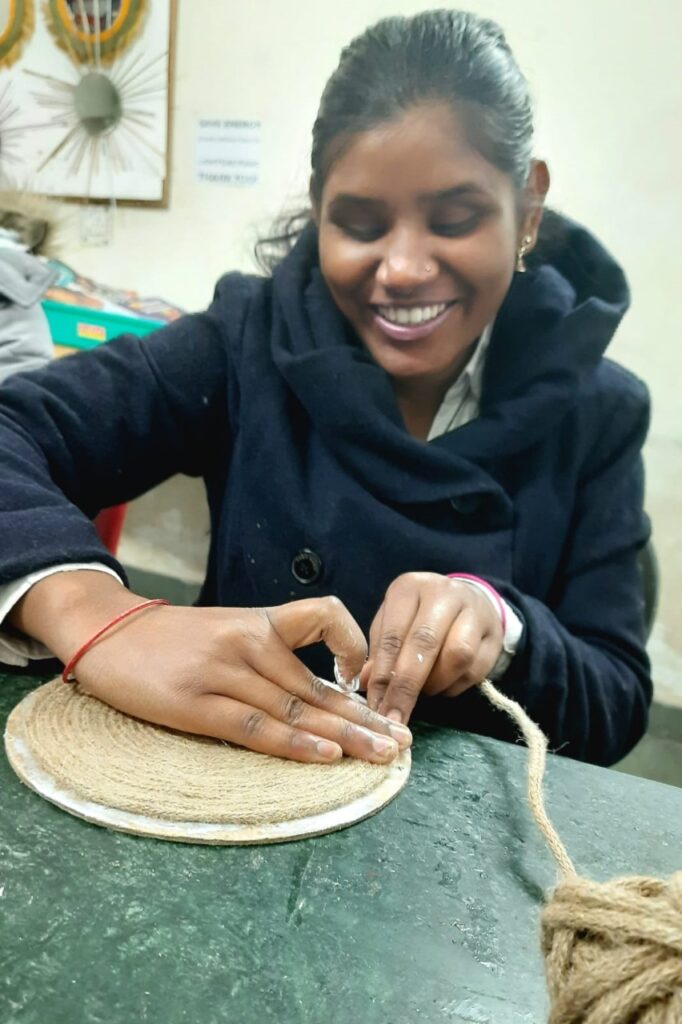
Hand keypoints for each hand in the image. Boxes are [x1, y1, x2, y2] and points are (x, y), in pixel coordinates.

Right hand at [12, 573, 411, 763]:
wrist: (105, 632)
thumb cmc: (167, 639)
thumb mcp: (222, 629)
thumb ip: (264, 653)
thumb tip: (311, 693)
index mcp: (257, 620)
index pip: (322, 614)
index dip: (353, 643)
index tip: (367, 679)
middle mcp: (248, 642)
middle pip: (319, 682)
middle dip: (364, 715)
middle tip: (401, 740)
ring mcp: (223, 672)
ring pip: (297, 707)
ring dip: (344, 736)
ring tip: (381, 754)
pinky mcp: (197, 704)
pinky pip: (255, 727)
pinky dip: (294, 744)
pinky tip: (325, 756)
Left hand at [361, 572, 503, 723]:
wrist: (470, 601)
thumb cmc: (419, 616)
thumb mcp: (393, 624)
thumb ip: (381, 651)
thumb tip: (366, 683)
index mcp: (409, 588)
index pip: (393, 635)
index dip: (383, 675)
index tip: (375, 707)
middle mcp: (443, 593)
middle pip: (425, 643)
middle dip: (406, 687)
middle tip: (394, 717)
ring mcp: (474, 611)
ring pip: (457, 655)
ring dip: (436, 683)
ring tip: (425, 690)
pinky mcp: (495, 634)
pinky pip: (476, 670)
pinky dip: (455, 686)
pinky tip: (444, 685)